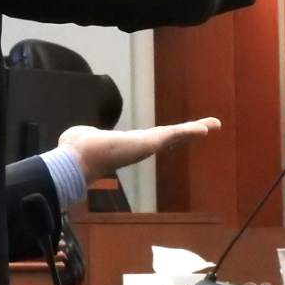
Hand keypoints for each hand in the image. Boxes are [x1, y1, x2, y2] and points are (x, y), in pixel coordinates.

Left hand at [58, 118, 220, 184]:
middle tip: (205, 130)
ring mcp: (147, 146)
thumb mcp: (83, 137)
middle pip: (168, 138)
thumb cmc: (77, 149)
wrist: (79, 159)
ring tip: (212, 126)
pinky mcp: (151, 142)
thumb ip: (83, 136)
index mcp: (127, 145)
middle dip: (186, 134)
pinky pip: (176, 133)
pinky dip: (192, 129)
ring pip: (175, 135)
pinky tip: (208, 127)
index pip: (150, 139)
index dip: (165, 137)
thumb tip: (72, 138)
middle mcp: (140, 147)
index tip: (176, 135)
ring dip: (194, 130)